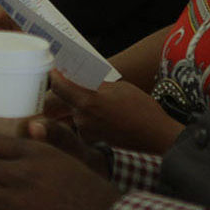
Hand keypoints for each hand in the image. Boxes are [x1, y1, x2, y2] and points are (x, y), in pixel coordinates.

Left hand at [48, 69, 184, 154]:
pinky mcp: (91, 140)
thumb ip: (96, 85)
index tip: (55, 69)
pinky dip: (87, 117)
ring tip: (97, 100)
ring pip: (72, 112)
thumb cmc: (141, 108)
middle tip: (69, 84)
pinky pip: (82, 124)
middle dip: (63, 92)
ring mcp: (85, 130)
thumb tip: (81, 80)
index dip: (55, 76)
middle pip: (60, 101)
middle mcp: (82, 117)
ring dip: (77, 105)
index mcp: (87, 101)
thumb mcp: (118, 88)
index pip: (59, 86)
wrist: (155, 135)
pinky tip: (104, 115)